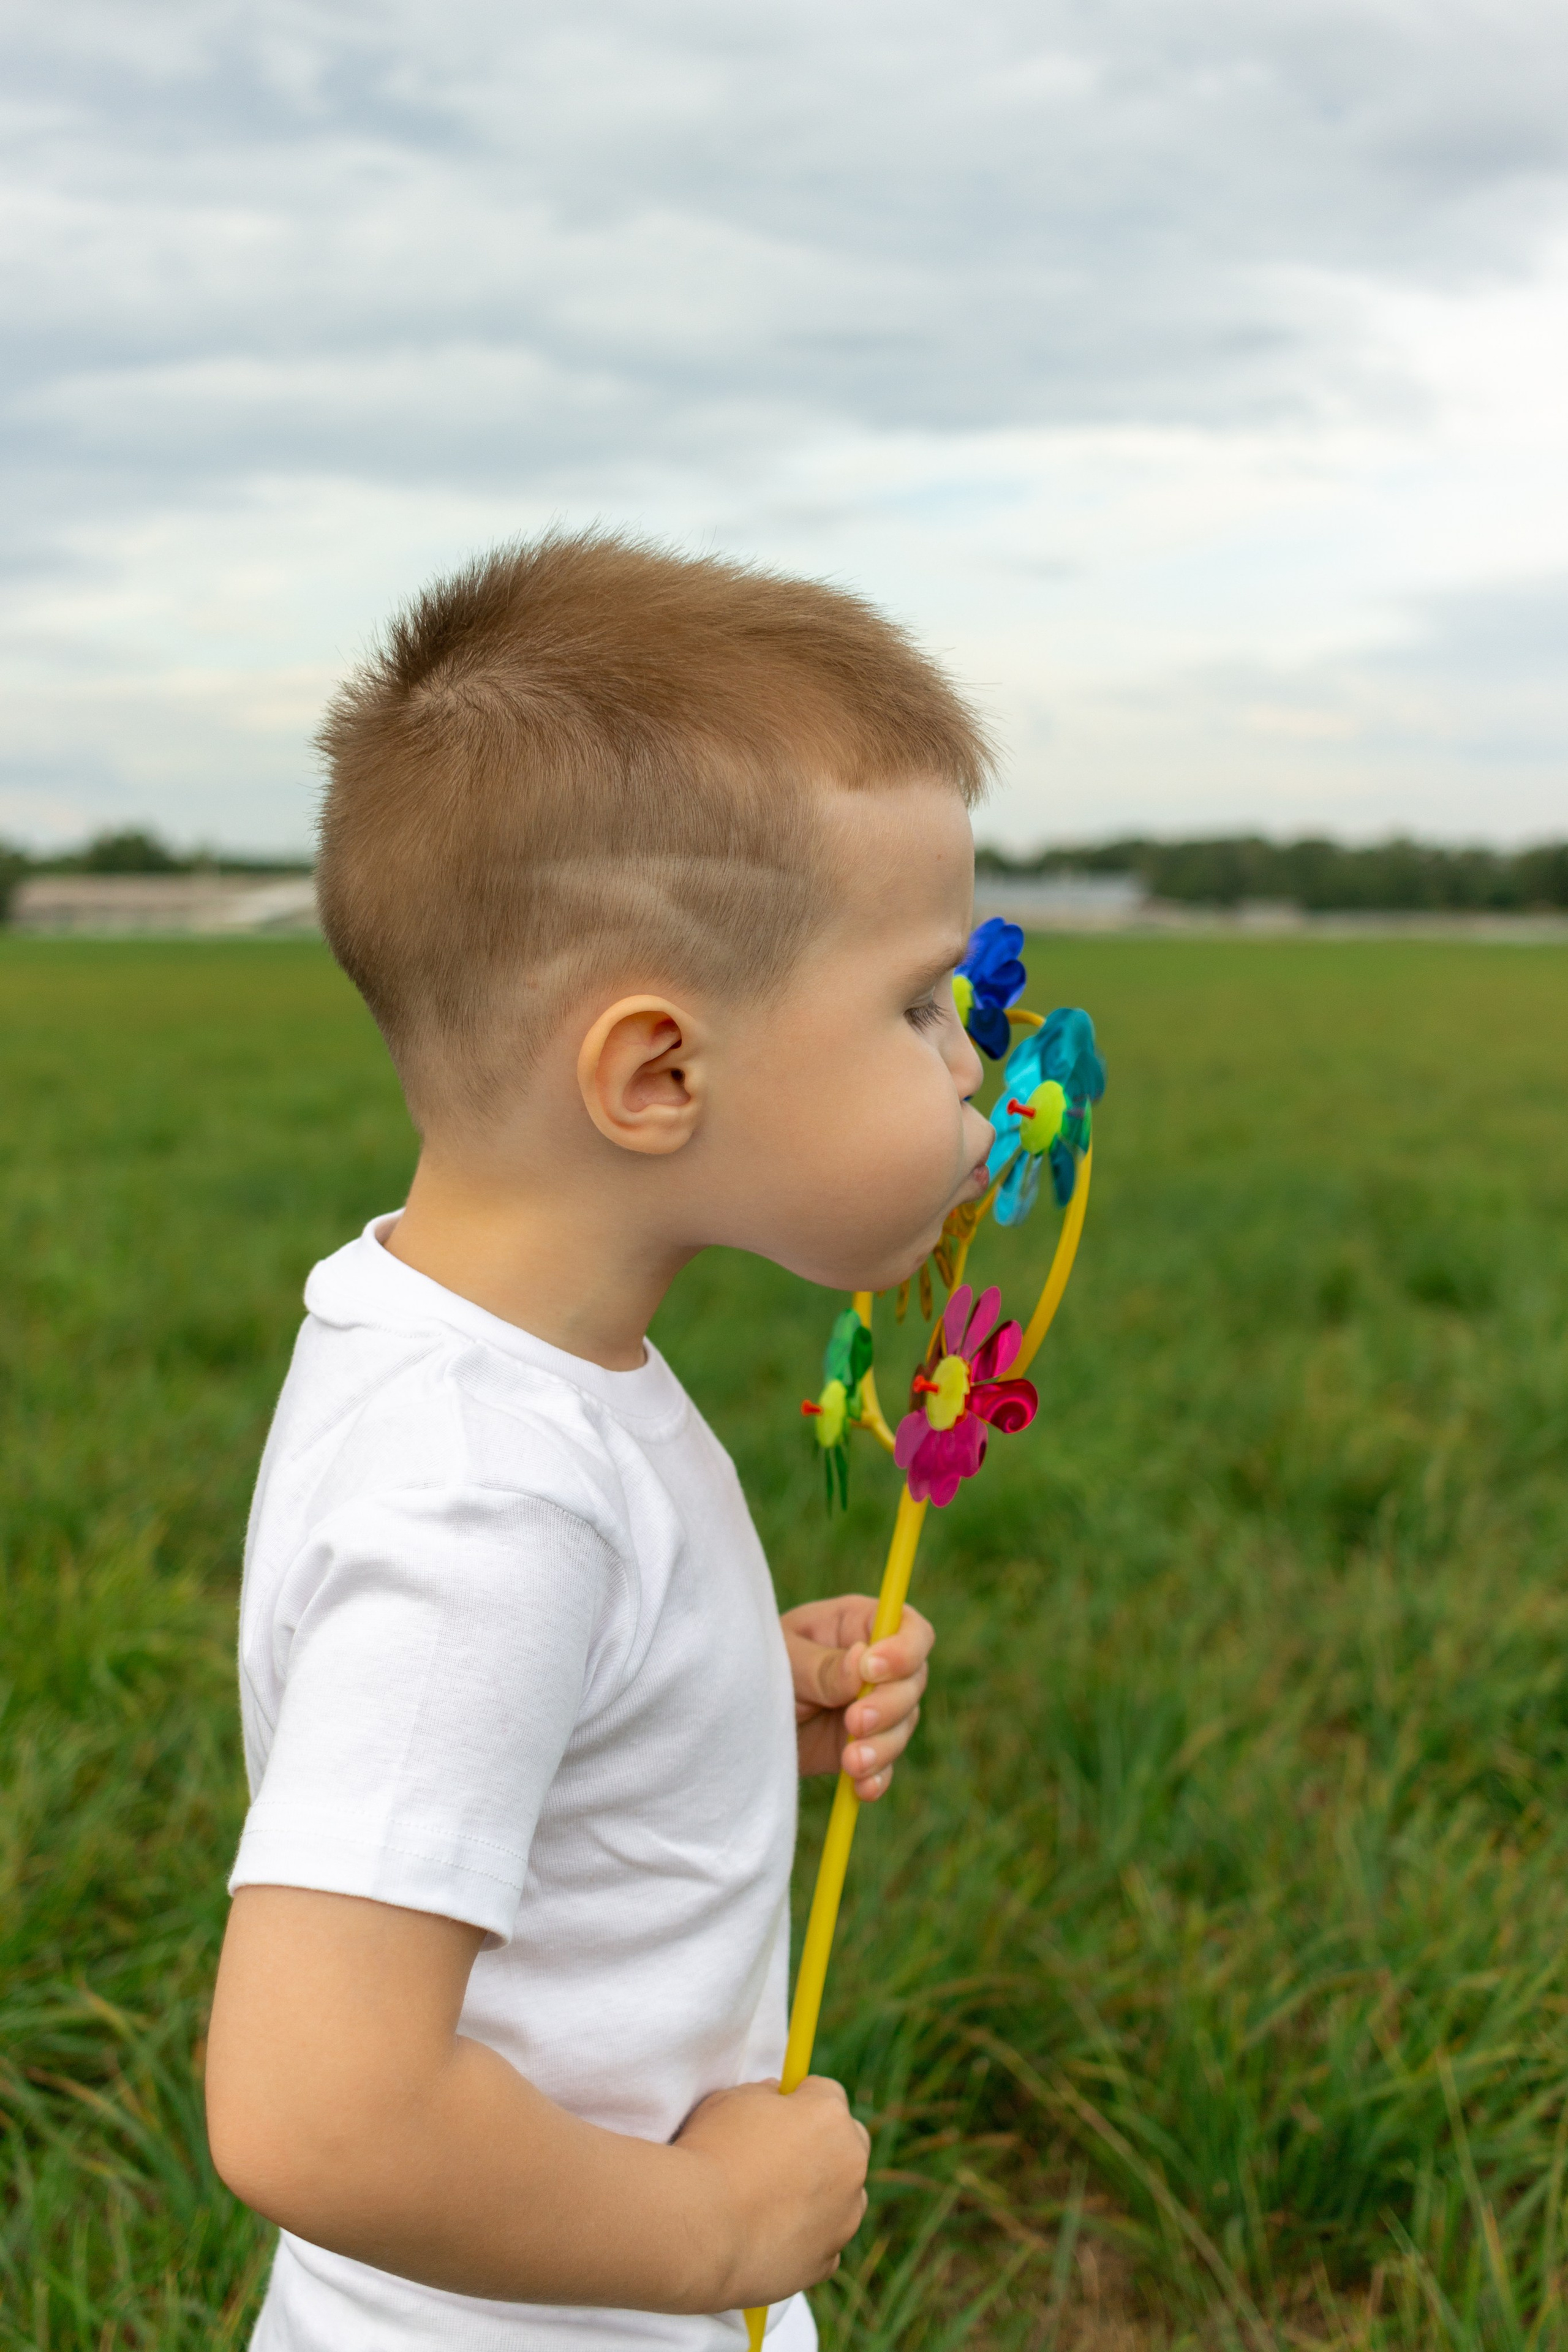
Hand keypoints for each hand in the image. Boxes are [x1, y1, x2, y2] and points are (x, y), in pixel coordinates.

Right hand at [673, 2075, 868, 2308]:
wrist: (699, 2231)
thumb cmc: (710, 2155)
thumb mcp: (730, 2100)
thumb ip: (763, 2095)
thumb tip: (777, 2099)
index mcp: (829, 2117)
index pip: (827, 2093)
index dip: (799, 2100)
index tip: (777, 2112)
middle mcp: (850, 2165)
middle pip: (848, 2144)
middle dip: (822, 2145)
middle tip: (778, 2157)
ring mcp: (844, 2218)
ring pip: (841, 2198)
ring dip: (817, 2196)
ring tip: (765, 2205)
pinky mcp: (827, 2263)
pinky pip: (823, 2244)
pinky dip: (802, 2241)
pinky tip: (764, 2239)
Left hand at [780, 1594, 933, 1800]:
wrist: (741, 1720)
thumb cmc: (760, 1669)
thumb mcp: (785, 1659)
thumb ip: (823, 1666)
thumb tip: (863, 1662)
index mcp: (859, 1627)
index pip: (910, 1630)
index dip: (903, 1650)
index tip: (872, 1670)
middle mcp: (878, 1667)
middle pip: (913, 1682)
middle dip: (889, 1705)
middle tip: (854, 1722)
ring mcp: (876, 1708)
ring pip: (904, 1725)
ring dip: (883, 1746)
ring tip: (851, 1762)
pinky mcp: (867, 1747)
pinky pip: (886, 1765)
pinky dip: (877, 1778)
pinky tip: (862, 1788)